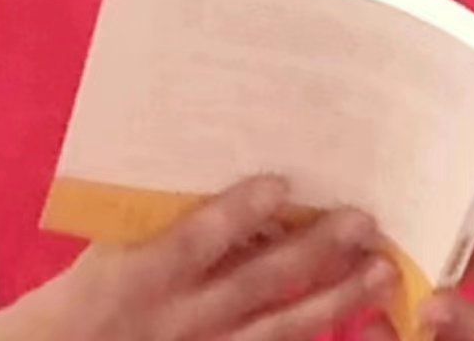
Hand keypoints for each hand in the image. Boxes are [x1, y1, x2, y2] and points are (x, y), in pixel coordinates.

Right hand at [0, 174, 396, 340]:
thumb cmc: (90, 291)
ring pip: (282, 327)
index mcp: (143, 273)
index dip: (239, 214)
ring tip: (382, 272)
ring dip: (337, 299)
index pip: (195, 241)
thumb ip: (162, 211)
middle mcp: (180, 317)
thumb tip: (220, 152)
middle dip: (314, 253)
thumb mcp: (112, 245)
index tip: (281, 183)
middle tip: (363, 222)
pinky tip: (358, 316)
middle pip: (257, 285)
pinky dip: (318, 334)